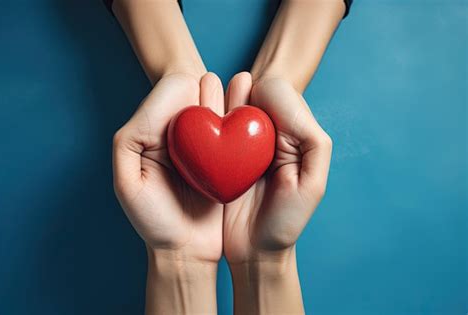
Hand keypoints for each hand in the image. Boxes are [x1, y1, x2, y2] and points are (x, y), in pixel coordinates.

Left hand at [113, 72, 224, 313]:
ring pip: (220, 111)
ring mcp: (206, 146)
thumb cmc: (154, 220)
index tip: (200, 98)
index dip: (187, 89)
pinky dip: (243, 121)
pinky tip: (252, 116)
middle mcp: (181, 133)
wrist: (186, 249)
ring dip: (231, 98)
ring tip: (244, 84)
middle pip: (197, 95)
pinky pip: (236, 133)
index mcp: (154, 131)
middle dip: (210, 88)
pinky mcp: (227, 160)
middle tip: (228, 83)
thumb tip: (158, 109)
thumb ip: (130, 141)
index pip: (172, 92)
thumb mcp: (127, 182)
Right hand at [223, 72, 331, 313]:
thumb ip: (310, 141)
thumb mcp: (311, 184)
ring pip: (232, 106)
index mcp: (294, 133)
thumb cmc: (284, 221)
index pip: (279, 93)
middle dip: (241, 90)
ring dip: (222, 98)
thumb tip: (286, 106)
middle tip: (233, 89)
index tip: (252, 102)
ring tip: (209, 88)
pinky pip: (215, 127)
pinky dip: (207, 118)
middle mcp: (269, 133)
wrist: (253, 249)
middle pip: (254, 94)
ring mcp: (243, 143)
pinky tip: (201, 118)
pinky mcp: (221, 156)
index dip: (264, 93)